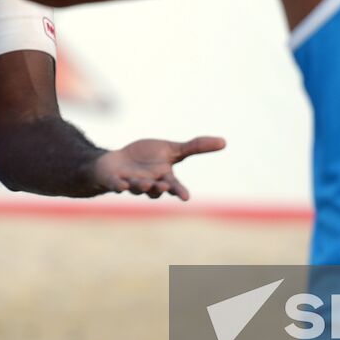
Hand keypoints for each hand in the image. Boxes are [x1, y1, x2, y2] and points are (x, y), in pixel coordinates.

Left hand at [89, 136, 226, 200]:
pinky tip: (120, 185)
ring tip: (143, 183)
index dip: (179, 191)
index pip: (174, 186)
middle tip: (163, 186)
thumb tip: (225, 142)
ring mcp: (131, 183)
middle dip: (158, 188)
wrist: (117, 162)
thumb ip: (195, 147)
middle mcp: (148, 183)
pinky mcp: (115, 181)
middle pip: (155, 189)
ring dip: (140, 186)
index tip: (186, 198)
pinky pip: (116, 186)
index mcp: (163, 177)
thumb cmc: (146, 158)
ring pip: (136, 187)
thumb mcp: (172, 150)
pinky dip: (118, 186)